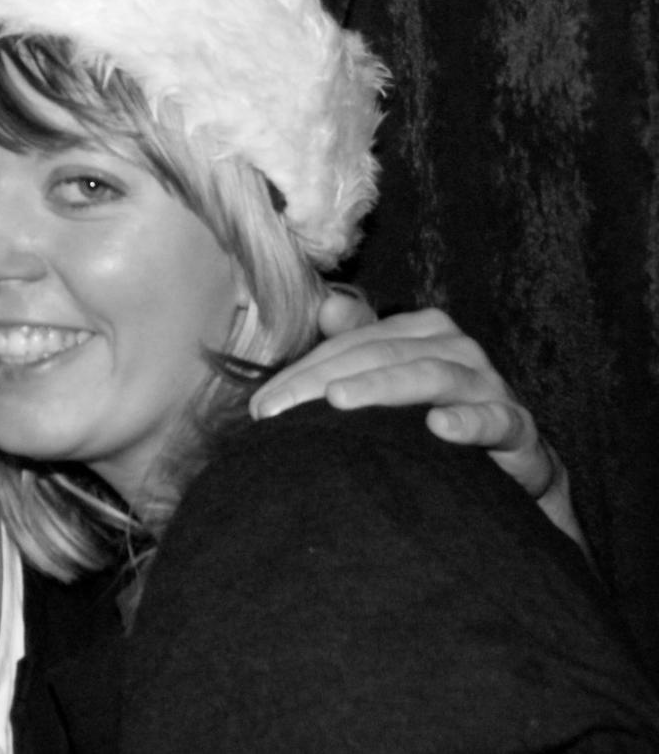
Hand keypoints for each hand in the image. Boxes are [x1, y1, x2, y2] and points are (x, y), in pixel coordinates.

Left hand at [251, 298, 588, 556]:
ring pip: (430, 376)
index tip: (260, 407)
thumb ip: (356, 345)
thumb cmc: (436, 419)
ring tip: (337, 401)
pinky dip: (469, 421)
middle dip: (323, 382)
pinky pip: (495, 419)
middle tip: (276, 412)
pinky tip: (439, 427)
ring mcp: (488, 384)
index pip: (351, 345)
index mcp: (421, 332)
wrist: (511, 471)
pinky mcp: (517, 426)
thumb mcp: (390, 382)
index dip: (302, 372)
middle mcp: (456, 348)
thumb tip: (325, 305)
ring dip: (382, 388)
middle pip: (381, 355)